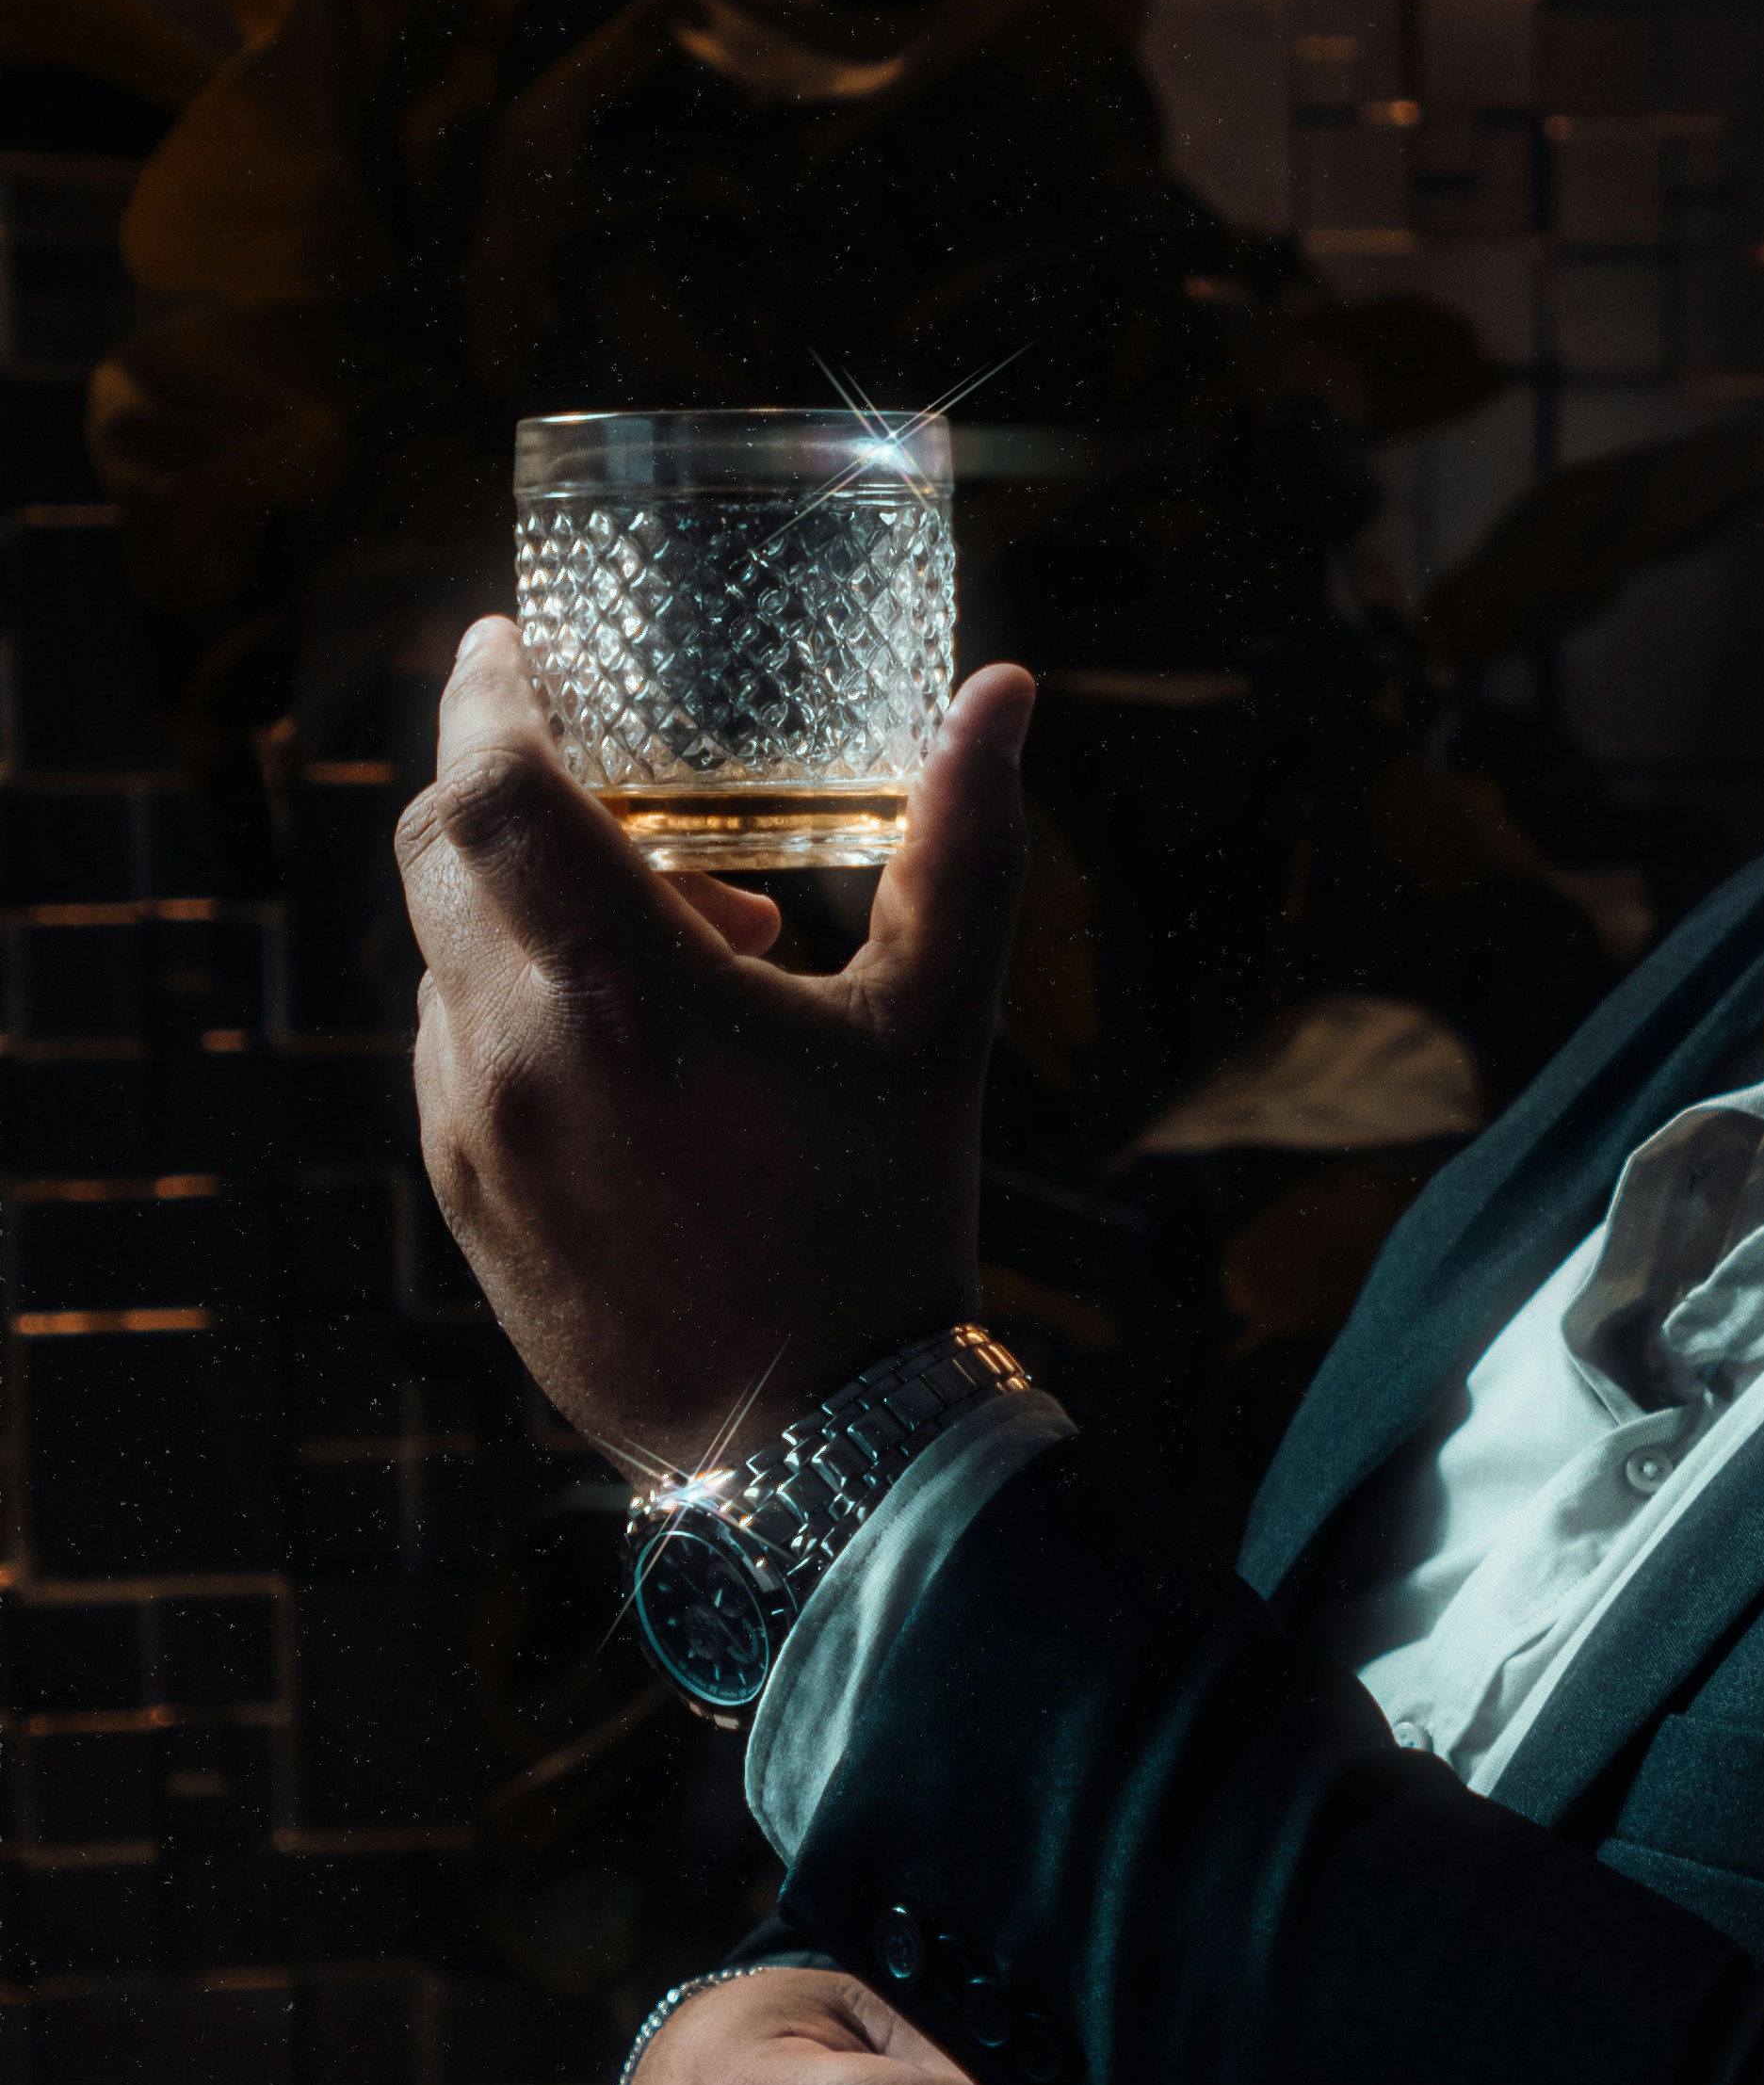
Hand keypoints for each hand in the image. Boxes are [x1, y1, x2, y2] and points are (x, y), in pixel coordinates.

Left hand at [399, 617, 1032, 1472]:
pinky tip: (637, 1058)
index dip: (482, 694)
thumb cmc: (889, 1220)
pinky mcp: (460, 1198)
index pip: (492, 790)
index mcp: (629, 996)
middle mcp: (517, 1056)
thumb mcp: (936, 1026)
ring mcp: (472, 1134)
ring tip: (685, 965)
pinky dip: (519, 1010)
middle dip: (511, 795)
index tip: (501, 643)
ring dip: (531, 917)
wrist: (821, 1441)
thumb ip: (963, 844)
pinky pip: (454, 1052)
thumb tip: (1002, 693)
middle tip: (623, 800)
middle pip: (440, 855)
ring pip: (447, 956)